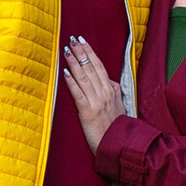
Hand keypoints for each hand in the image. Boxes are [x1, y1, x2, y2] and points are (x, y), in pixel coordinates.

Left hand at [59, 36, 122, 150]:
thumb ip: (114, 92)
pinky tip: (65, 72)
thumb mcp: (119, 107)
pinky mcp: (88, 112)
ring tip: (66, 50)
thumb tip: (108, 81)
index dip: (90, 52)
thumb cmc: (117, 129)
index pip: (100, 66)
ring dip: (74, 62)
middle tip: (72, 39)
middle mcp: (105, 93)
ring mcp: (97, 102)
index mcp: (112, 91)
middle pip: (92, 67)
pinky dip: (72, 82)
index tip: (82, 41)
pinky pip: (79, 94)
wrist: (119, 145)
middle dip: (81, 52)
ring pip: (84, 77)